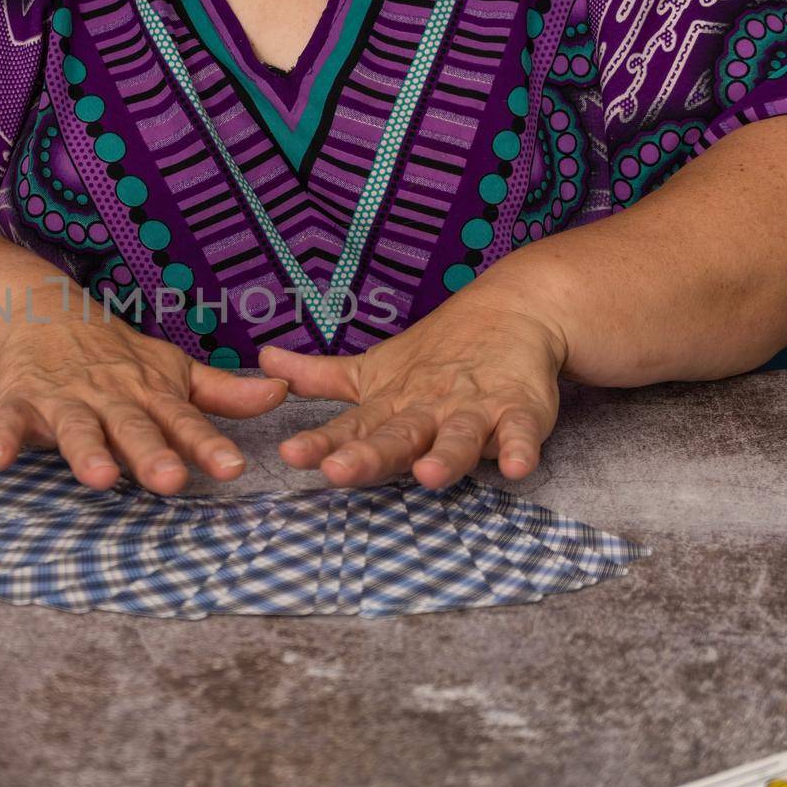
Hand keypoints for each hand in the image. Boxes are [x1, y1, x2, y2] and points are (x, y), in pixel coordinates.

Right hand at [0, 305, 287, 493]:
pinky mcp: (19, 401)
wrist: (38, 310)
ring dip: (85, 451)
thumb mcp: (171, 369)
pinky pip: (8, 422)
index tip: (233, 468)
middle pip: (132, 427)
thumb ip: (223, 391)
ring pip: (76, 428)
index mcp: (148, 393)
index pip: (183, 421)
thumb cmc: (114, 354)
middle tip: (170, 480)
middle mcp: (109, 397)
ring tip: (98, 478)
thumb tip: (281, 394)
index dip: (208, 444)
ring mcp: (63, 399)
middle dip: (150, 453)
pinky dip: (1, 439)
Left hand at [259, 293, 566, 488]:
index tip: (291, 455)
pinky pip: (522, 432)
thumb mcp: (373, 369)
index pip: (350, 428)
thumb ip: (319, 377)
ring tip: (428, 475)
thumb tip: (264, 361)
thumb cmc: (435, 356)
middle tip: (338, 471)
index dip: (321, 442)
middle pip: (397, 436)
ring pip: (459, 437)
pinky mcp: (520, 409)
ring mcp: (475, 409)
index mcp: (391, 405)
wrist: (511, 311)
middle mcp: (428, 409)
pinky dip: (522, 447)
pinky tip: (518, 465)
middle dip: (368, 455)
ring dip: (446, 456)